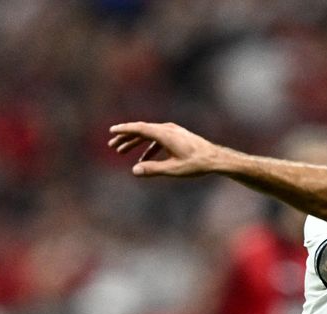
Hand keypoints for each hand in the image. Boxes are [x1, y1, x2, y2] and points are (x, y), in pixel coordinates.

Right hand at [108, 122, 224, 177]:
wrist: (215, 158)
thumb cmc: (196, 164)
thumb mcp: (173, 169)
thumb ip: (153, 169)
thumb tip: (134, 171)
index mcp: (164, 134)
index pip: (140, 128)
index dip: (124, 130)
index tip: (112, 131)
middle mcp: (167, 129)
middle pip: (141, 130)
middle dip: (125, 137)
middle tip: (112, 145)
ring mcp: (172, 131)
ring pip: (148, 135)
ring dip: (134, 143)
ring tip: (121, 151)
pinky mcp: (176, 136)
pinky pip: (157, 139)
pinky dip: (147, 147)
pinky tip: (143, 159)